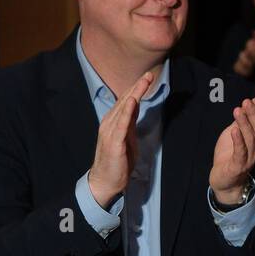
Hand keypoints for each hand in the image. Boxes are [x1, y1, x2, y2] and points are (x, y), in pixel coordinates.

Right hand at [88, 70, 156, 207]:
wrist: (105, 181)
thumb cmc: (117, 161)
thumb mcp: (127, 137)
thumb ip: (130, 122)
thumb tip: (136, 105)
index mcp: (113, 122)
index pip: (126, 101)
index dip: (136, 89)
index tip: (147, 77)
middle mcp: (109, 123)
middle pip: (125, 101)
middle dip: (138, 87)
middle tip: (149, 74)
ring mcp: (110, 131)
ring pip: (124, 108)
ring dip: (134, 93)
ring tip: (144, 81)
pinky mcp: (113, 142)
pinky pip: (121, 123)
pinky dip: (127, 111)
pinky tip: (132, 100)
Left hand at [209, 97, 254, 201]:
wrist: (225, 181)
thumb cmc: (230, 156)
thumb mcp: (235, 135)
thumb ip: (240, 123)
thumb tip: (243, 107)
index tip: (254, 100)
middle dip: (254, 113)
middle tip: (246, 102)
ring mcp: (249, 158)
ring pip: (251, 138)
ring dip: (244, 123)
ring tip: (237, 111)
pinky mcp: (238, 166)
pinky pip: (241, 152)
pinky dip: (238, 140)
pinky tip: (234, 130)